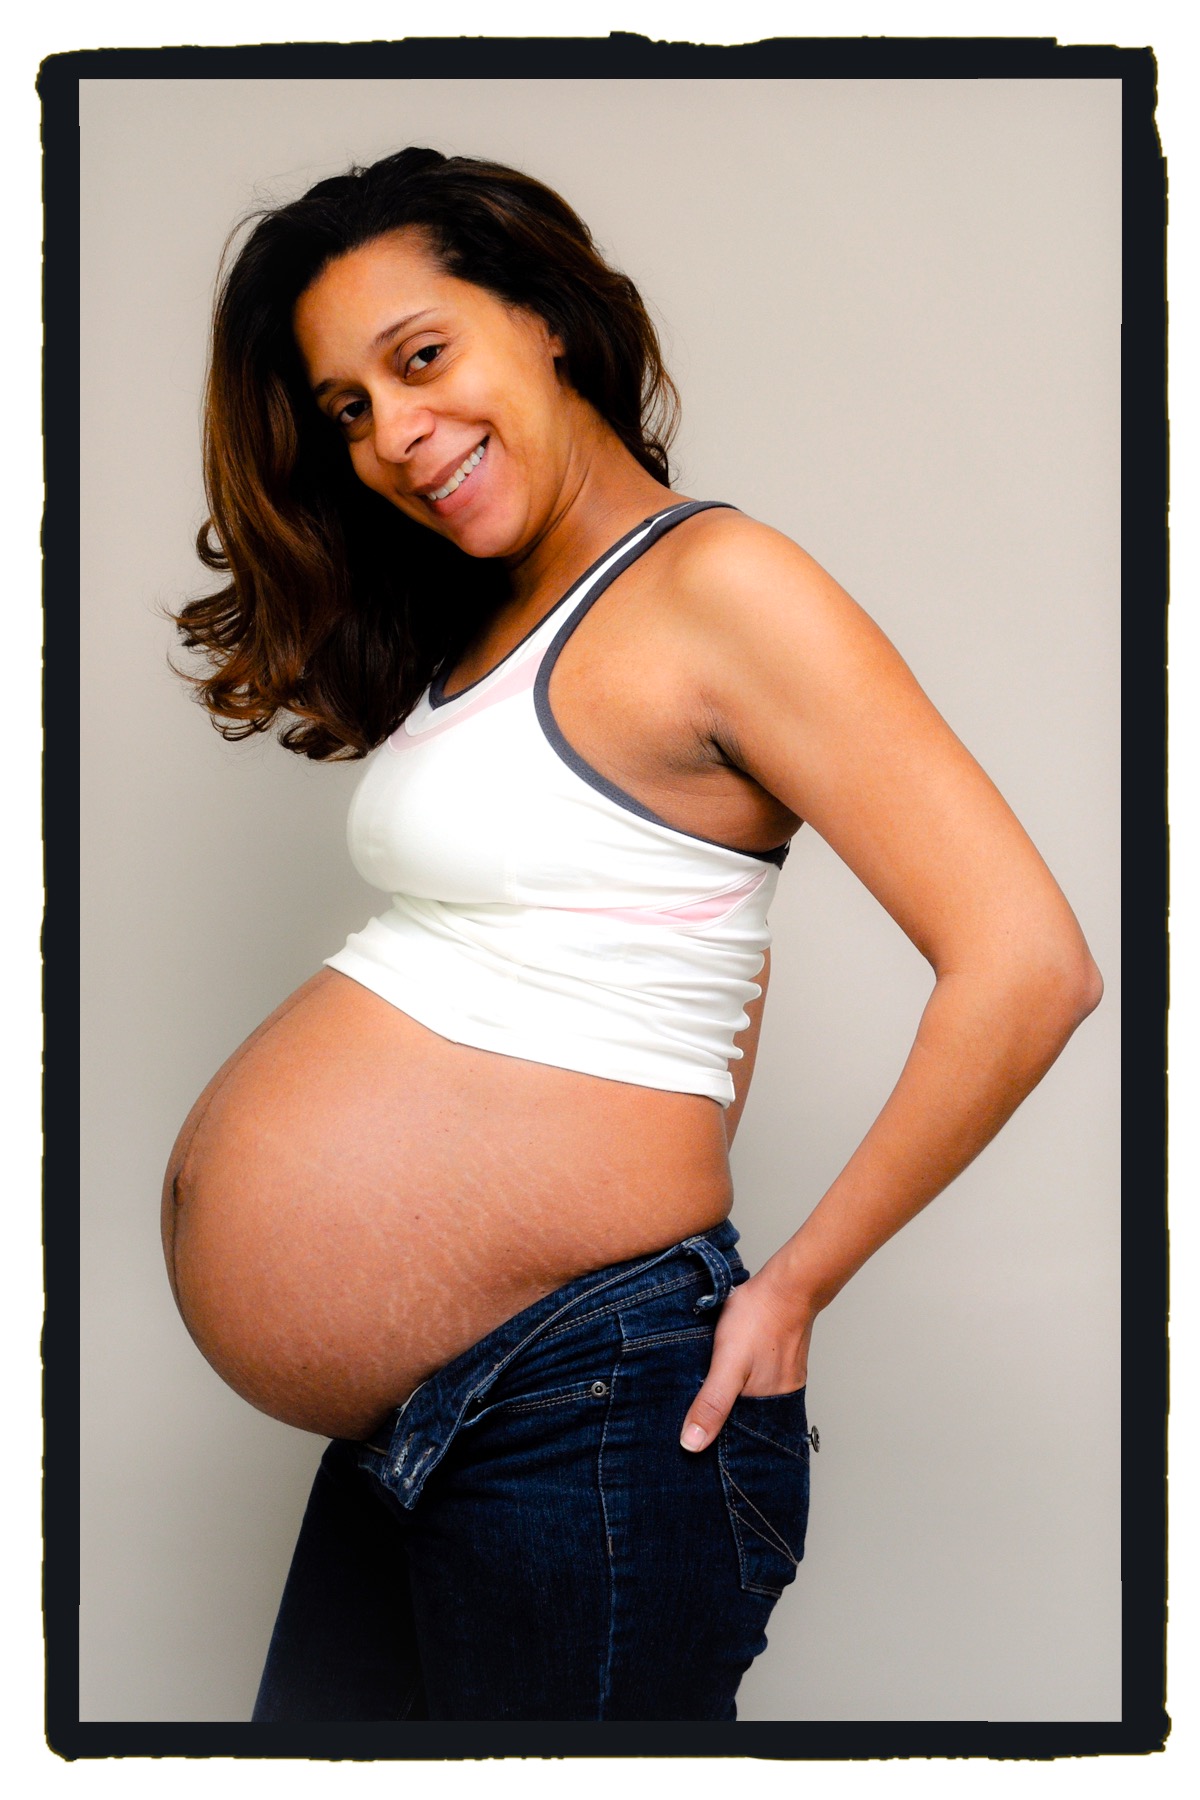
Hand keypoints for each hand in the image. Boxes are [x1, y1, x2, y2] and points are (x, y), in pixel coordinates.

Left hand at [679, 1266, 814, 1451]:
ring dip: (731, 1399)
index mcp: (768, 1407)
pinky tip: (728, 1371)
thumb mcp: (727, 1363)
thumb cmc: (758, 1319)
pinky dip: (742, 1382)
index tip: (690, 1443)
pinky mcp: (783, 1362)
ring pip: (751, 1400)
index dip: (714, 1440)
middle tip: (693, 1416)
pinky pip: (759, 1382)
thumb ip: (712, 1403)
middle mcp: (780, 1399)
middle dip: (721, 1421)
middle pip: (744, 1420)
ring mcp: (783, 1379)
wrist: (787, 1285)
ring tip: (707, 1394)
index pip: (737, 1438)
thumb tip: (692, 1444)